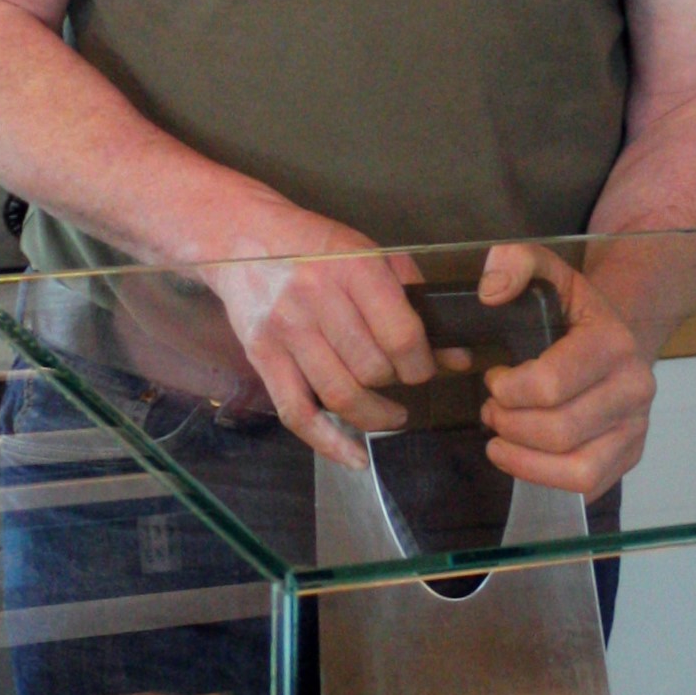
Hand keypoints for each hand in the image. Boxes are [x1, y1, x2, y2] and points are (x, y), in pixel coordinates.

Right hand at [207, 223, 436, 467]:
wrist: (241, 237)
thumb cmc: (314, 244)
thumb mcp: (370, 252)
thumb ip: (413, 298)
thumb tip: (454, 356)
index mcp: (353, 268)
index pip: (400, 336)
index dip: (423, 364)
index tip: (426, 369)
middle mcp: (317, 299)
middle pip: (373, 369)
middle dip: (398, 383)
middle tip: (402, 381)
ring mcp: (286, 331)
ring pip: (342, 395)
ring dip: (375, 416)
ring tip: (392, 416)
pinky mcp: (263, 356)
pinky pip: (298, 413)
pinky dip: (329, 443)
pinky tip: (355, 456)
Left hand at [476, 241, 654, 497]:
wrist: (621, 336)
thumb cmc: (575, 313)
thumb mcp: (547, 272)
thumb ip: (516, 263)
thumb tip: (490, 290)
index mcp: (613, 343)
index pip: (551, 385)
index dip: (507, 390)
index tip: (493, 379)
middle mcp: (635, 388)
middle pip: (558, 431)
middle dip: (509, 424)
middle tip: (490, 410)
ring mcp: (636, 426)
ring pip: (575, 468)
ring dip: (524, 460)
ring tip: (500, 439)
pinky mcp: (630, 455)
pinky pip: (588, 487)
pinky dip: (545, 479)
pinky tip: (522, 458)